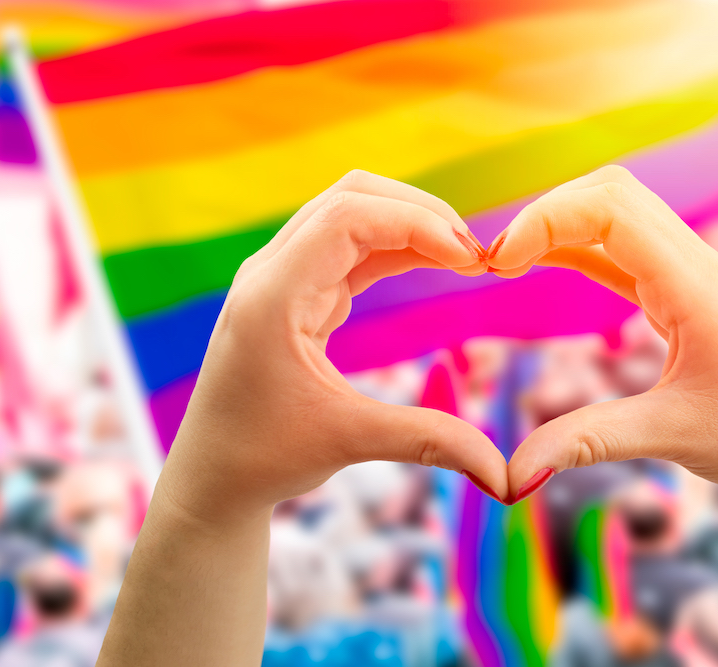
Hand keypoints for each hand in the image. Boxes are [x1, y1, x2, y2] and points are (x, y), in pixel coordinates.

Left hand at [160, 171, 508, 523]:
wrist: (212, 477)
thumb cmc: (263, 457)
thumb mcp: (350, 442)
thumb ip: (430, 442)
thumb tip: (505, 474)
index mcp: (273, 295)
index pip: (349, 217)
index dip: (418, 224)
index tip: (472, 259)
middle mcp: (272, 272)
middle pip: (352, 197)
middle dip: (420, 213)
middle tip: (476, 255)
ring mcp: (282, 277)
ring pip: (352, 215)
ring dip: (410, 226)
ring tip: (466, 259)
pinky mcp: (297, 293)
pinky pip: (351, 248)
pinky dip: (397, 248)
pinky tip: (436, 265)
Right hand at [487, 166, 717, 508]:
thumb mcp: (671, 436)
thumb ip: (588, 442)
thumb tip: (511, 476)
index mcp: (696, 285)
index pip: (613, 209)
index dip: (547, 218)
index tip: (500, 264)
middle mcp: (696, 263)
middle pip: (612, 192)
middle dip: (546, 212)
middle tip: (495, 262)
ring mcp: (691, 273)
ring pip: (618, 213)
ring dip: (561, 224)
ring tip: (507, 262)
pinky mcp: (682, 293)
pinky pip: (623, 249)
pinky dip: (578, 247)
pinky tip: (543, 262)